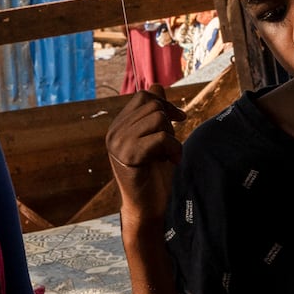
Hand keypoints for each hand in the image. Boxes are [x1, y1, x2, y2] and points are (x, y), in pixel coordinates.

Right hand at [107, 86, 184, 229]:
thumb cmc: (154, 176)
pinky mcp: (129, 156)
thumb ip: (154, 113)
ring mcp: (118, 144)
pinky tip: (173, 161)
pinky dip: (173, 148)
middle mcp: (114, 133)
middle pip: (152, 105)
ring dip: (172, 136)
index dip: (165, 104)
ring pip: (157, 118)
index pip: (143, 96)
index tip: (179, 119)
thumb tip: (156, 85)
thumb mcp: (156, 139)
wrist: (147, 208)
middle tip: (170, 145)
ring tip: (169, 154)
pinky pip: (160, 137)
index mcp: (118, 127)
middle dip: (169, 122)